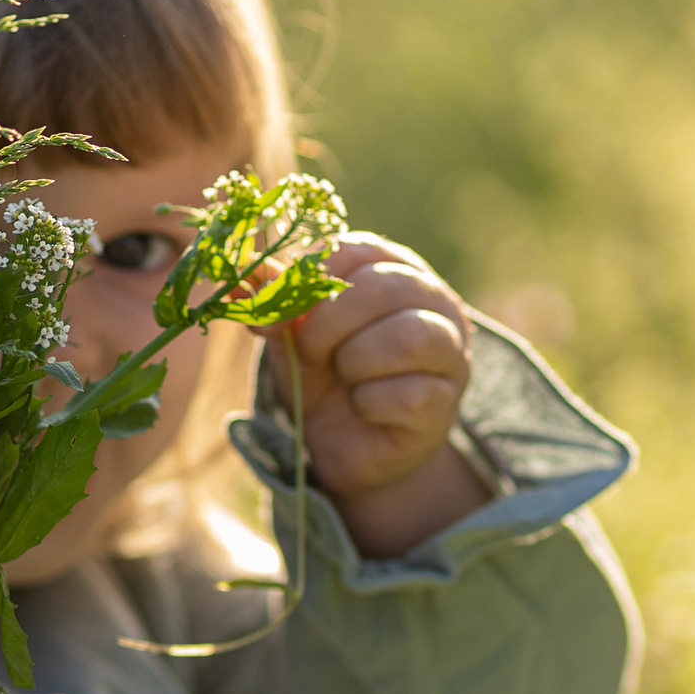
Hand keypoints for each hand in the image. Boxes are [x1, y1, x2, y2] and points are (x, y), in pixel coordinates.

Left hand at [265, 241, 490, 558]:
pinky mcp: (446, 402)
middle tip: (310, 352)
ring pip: (407, 338)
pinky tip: (365, 409)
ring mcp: (449, 352)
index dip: (313, 281)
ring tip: (345, 378)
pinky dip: (369, 404)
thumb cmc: (325, 373)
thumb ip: (276, 301)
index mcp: (394, 266)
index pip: (356, 250)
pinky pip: (406, 395)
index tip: (291, 312)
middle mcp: (434, 300)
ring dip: (355, 362)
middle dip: (330, 323)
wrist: (343, 443)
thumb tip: (245, 277)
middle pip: (385, 288)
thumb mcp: (293, 332)